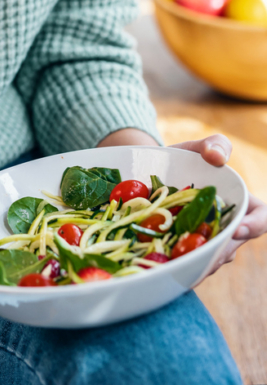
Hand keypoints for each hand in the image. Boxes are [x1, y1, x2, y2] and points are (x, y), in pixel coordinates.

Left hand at [172, 134, 266, 277]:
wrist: (155, 173)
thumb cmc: (186, 159)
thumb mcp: (198, 147)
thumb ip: (214, 144)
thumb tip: (217, 157)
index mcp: (241, 203)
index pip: (263, 218)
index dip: (255, 226)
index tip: (236, 229)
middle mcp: (229, 226)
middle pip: (234, 246)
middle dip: (221, 253)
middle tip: (201, 253)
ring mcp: (209, 241)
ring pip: (214, 260)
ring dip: (202, 264)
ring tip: (184, 262)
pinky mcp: (189, 250)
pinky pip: (192, 264)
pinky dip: (184, 266)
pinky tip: (170, 268)